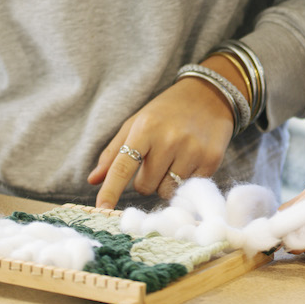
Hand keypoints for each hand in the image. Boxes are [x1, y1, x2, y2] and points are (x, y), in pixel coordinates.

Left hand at [89, 77, 235, 209]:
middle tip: (157, 159)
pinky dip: (185, 181)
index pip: (123, 166)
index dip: (111, 190)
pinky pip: (188, 189)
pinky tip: (190, 159)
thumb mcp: (137, 123)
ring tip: (175, 158)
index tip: (101, 209)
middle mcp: (169, 140)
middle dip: (146, 179)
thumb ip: (114, 152)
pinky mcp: (211, 160)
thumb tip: (93, 180)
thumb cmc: (166, 111)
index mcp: (146, 128)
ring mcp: (192, 150)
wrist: (209, 94)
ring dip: (165, 182)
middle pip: (145, 186)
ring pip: (166, 191)